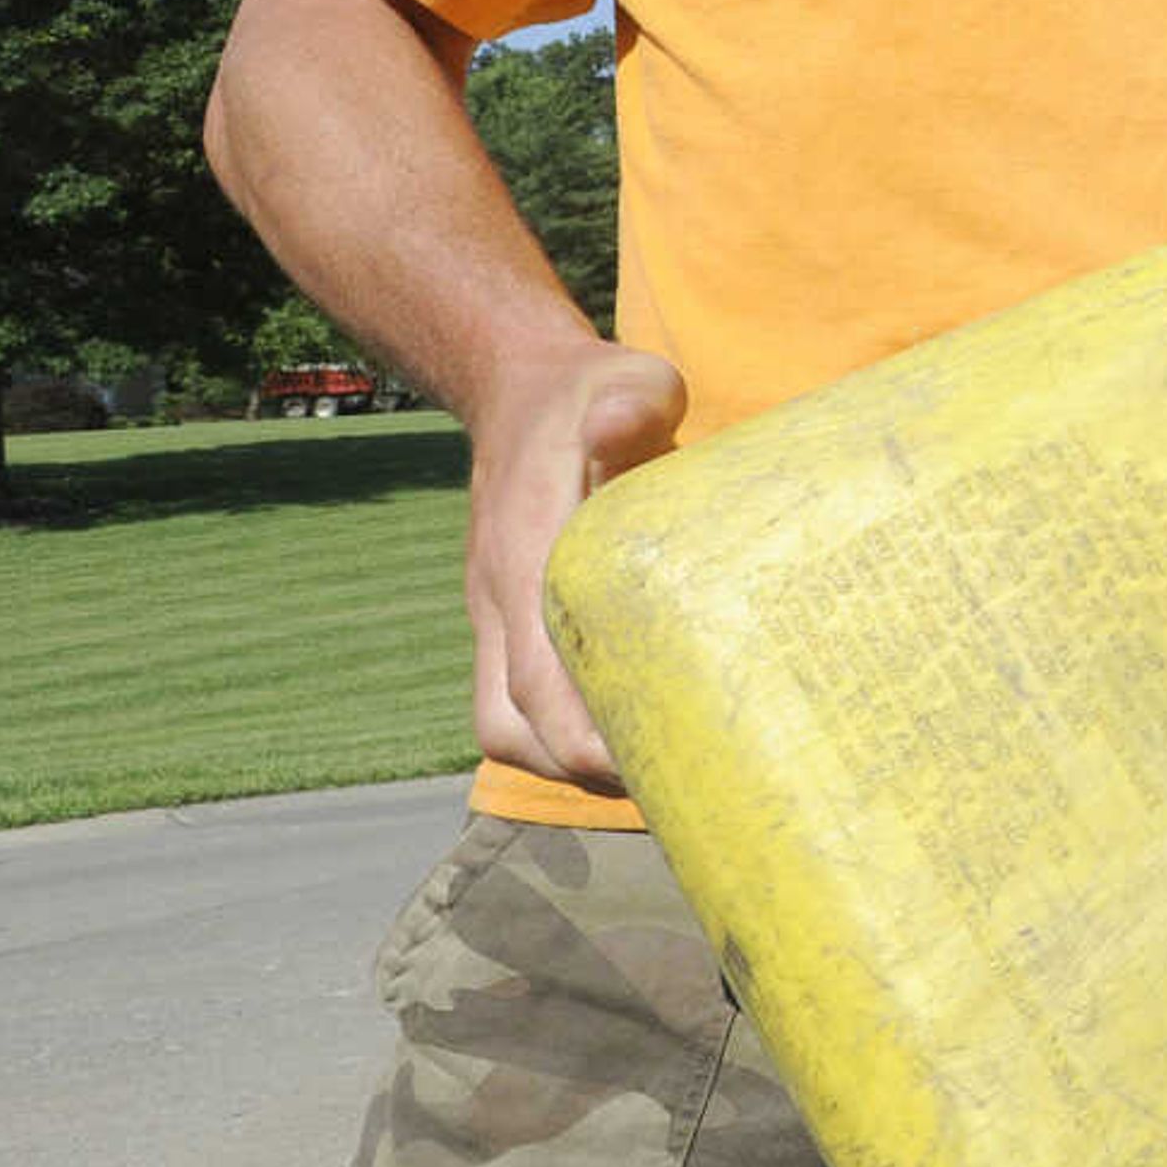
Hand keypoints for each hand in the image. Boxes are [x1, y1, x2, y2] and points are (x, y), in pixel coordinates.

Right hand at [463, 343, 687, 790]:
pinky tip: (632, 732)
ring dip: (563, 762)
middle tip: (668, 785)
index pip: (536, 679)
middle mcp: (500, 600)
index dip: (581, 739)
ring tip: (650, 772)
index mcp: (525, 557)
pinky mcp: (511, 621)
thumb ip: (633, 403)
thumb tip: (623, 424)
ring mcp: (497, 615)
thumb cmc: (587, 395)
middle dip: (578, 770)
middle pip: (511, 726)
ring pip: (505, 724)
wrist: (517, 391)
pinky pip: (519, 702)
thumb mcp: (623, 381)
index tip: (645, 772)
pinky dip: (562, 732)